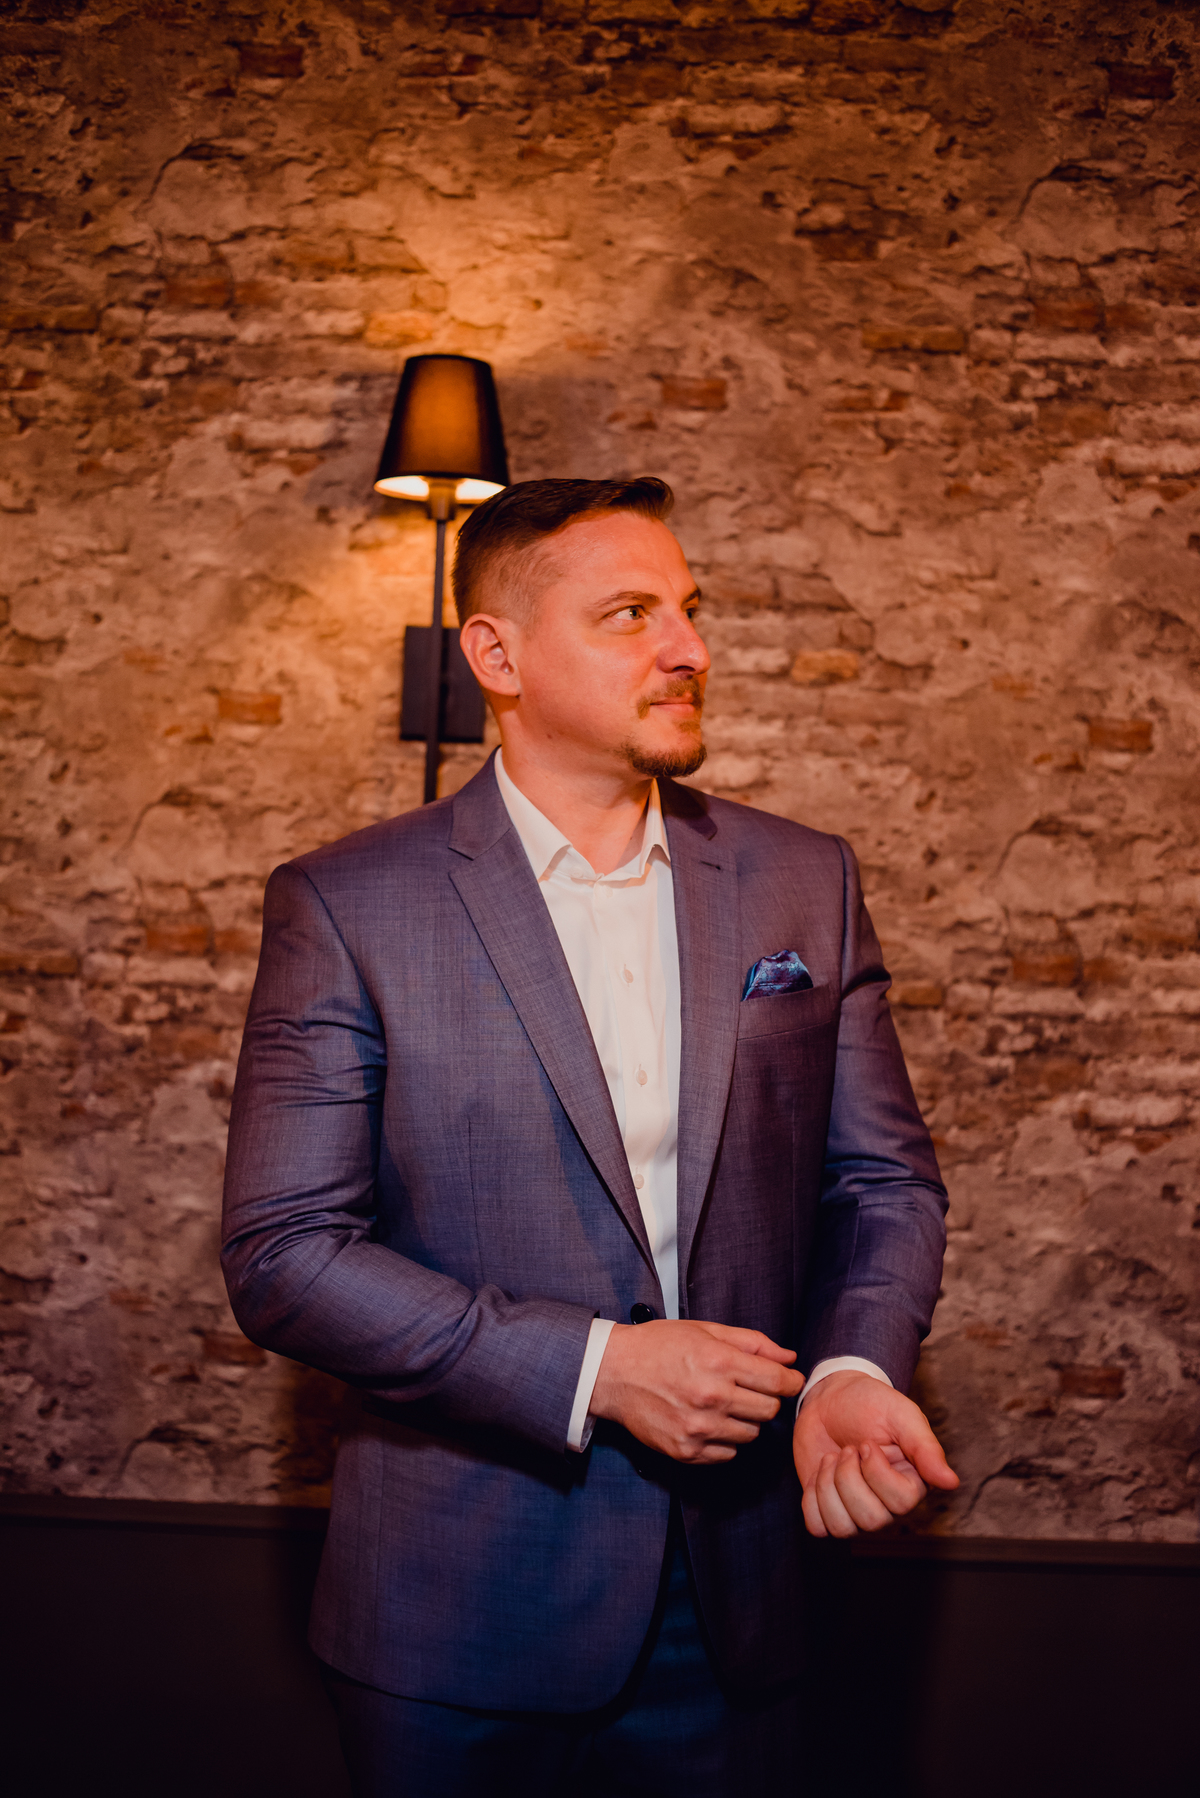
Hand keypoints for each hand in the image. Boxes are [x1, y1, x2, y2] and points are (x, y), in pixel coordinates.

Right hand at [589, 1319, 805, 1463]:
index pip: (778, 1382)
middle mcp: (712, 1397)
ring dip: (745, 1420)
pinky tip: (708, 1420)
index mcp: (719, 1362)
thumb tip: (789, 1359)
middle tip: (748, 1389)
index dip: (791, 1381)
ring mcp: (698, 1428)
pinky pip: (728, 1453)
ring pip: (751, 1434)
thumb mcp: (706, 1331)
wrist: (613, 1372)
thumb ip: (752, 1343)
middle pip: (769, 1411)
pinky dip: (725, 1440)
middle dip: (766, 1399)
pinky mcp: (686, 1450)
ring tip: (723, 1404)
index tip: (789, 1381)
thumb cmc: (659, 1346)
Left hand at [793, 1370, 958, 1537]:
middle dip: (849, 1477)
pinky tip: (820, 1473)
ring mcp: (856, 1511)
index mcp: (911, 1484)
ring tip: (833, 1458)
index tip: (867, 1443)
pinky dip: (812, 1498)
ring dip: (828, 1485)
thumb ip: (925, 1448)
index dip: (876, 1472)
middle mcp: (886, 1505)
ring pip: (842, 1528)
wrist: (831, 1398)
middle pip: (871, 1520)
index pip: (901, 1503)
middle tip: (848, 1449)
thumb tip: (951, 1482)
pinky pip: (817, 1527)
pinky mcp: (828, 1510)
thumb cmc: (870, 1404)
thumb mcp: (901, 1415)